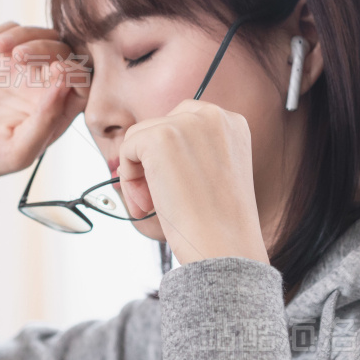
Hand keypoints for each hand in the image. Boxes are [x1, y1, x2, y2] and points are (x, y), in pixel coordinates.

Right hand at [0, 21, 86, 218]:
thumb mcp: (18, 151)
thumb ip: (46, 121)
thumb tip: (64, 83)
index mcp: (57, 113)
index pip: (83, 82)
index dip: (75, 71)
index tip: (54, 70)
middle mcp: (44, 90)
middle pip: (64, 51)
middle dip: (45, 46)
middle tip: (17, 57)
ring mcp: (21, 73)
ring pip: (39, 35)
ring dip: (22, 34)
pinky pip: (9, 32)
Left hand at [118, 100, 269, 264]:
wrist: (224, 245)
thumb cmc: (220, 223)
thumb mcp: (213, 175)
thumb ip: (190, 154)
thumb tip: (142, 153)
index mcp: (231, 123)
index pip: (183, 123)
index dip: (169, 157)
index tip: (175, 188)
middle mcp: (212, 115)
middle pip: (159, 126)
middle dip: (150, 162)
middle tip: (154, 200)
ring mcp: (186, 123)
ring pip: (139, 137)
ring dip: (137, 175)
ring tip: (148, 206)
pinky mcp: (160, 136)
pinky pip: (127, 148)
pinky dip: (128, 179)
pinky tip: (146, 204)